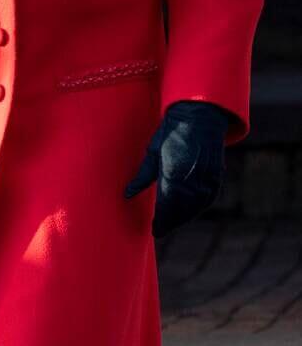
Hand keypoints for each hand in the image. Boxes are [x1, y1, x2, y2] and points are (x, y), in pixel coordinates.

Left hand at [123, 100, 229, 236]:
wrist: (199, 116)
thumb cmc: (172, 132)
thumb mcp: (153, 151)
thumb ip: (142, 176)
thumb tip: (127, 194)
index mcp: (173, 171)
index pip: (166, 205)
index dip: (161, 220)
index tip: (155, 229)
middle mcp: (191, 178)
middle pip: (181, 210)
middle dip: (171, 221)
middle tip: (160, 229)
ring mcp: (206, 178)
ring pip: (195, 207)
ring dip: (183, 218)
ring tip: (171, 223)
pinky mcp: (216, 176)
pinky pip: (207, 199)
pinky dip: (197, 209)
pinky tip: (188, 212)